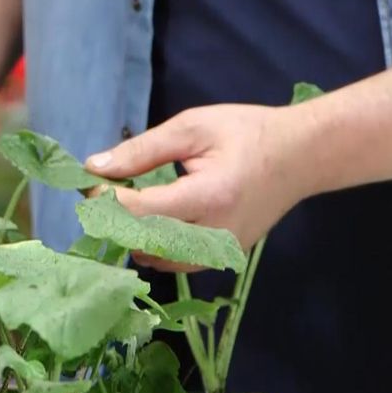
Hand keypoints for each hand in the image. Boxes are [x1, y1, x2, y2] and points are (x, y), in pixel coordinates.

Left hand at [85, 104, 314, 270]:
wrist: (301, 156)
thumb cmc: (247, 133)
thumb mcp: (192, 128)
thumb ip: (142, 150)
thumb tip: (95, 168)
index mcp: (210, 196)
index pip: (141, 213)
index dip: (106, 201)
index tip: (90, 183)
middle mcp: (215, 234)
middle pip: (144, 241)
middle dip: (114, 220)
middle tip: (103, 193)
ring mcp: (220, 253)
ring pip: (156, 260)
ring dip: (132, 236)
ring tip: (126, 206)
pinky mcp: (222, 260)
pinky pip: (174, 264)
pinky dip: (154, 247)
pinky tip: (149, 223)